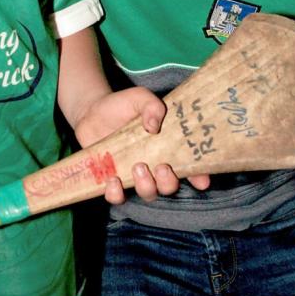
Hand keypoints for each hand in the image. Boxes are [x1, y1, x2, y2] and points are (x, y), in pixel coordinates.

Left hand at [74, 86, 209, 202]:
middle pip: (169, 187)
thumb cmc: (123, 106)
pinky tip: (113, 180)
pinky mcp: (112, 180)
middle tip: (161, 167)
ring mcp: (133, 176)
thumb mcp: (140, 98)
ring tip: (137, 167)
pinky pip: (117, 197)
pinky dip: (116, 194)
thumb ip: (152, 106)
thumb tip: (154, 125)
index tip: (202, 179)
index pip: (190, 168)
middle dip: (169, 182)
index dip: (199, 177)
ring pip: (148, 194)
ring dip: (146, 186)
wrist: (92, 111)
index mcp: (168, 149)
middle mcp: (154, 167)